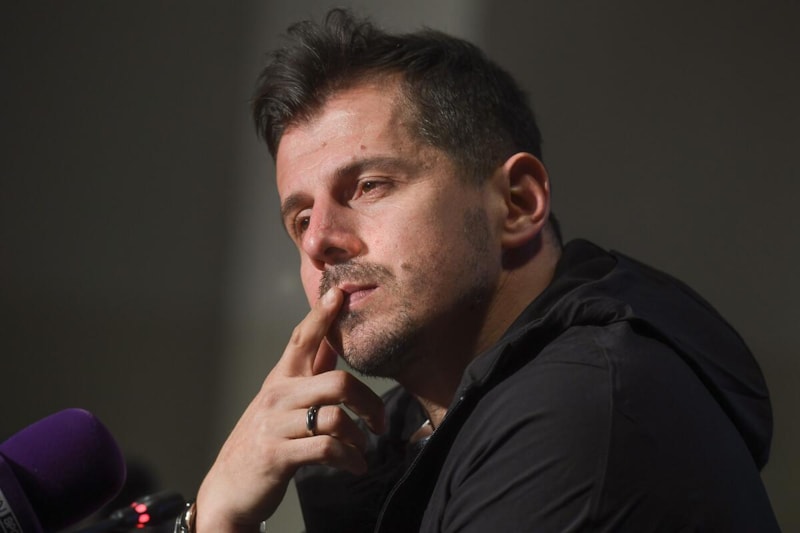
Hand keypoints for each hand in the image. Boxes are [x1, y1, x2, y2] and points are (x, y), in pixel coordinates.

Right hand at [195, 288, 385, 531]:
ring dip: (359, 438)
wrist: (229, 487)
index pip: (302, 339)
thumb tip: (333, 342)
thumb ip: (308, 374)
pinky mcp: (278, 455)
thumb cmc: (264, 440)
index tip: (338, 293)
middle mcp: (277, 396)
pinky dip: (350, 459)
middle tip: (379, 422)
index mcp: (280, 380)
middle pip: (339, 382)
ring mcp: (276, 425)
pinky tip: (355, 466)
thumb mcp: (282, 402)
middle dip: (369, 402)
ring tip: (362, 449)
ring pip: (336, 418)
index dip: (321, 315)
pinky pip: (328, 449)